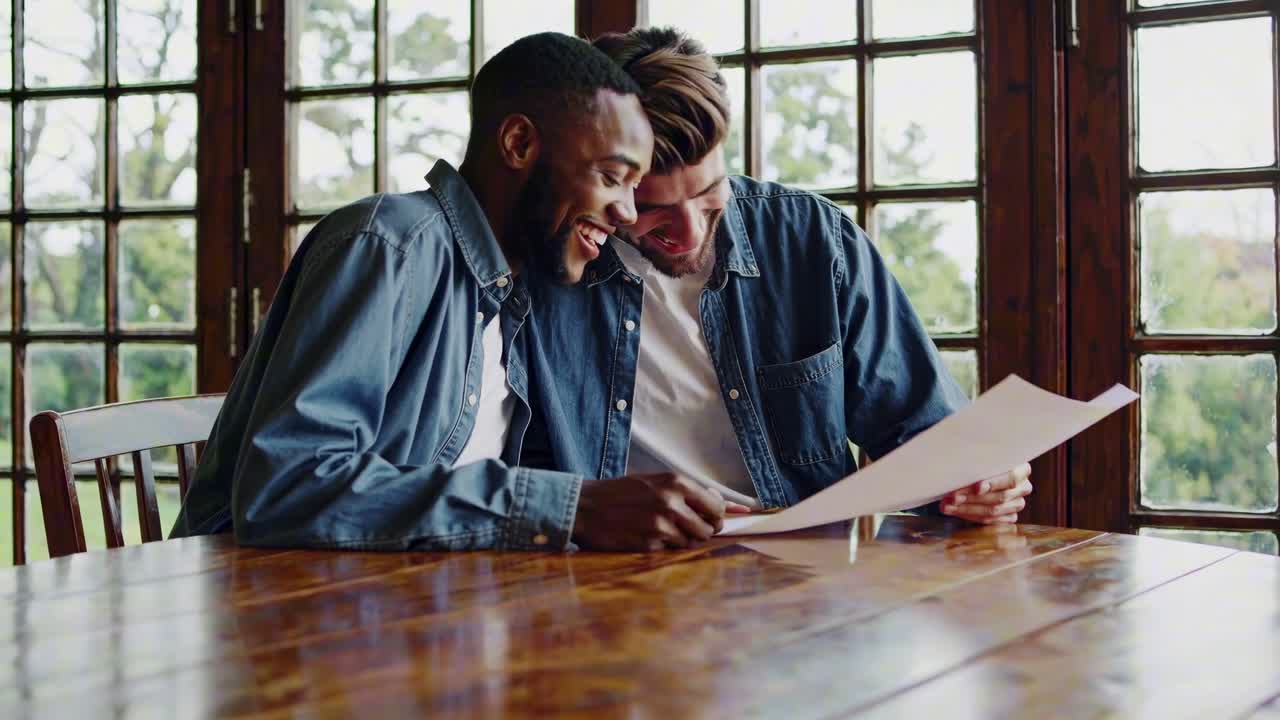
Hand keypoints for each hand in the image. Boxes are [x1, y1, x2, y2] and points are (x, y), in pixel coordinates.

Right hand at [572, 473, 730, 550]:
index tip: (710, 520)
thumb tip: (721, 506)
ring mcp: (660, 524)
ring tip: (662, 531)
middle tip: (688, 530)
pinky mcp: (649, 544)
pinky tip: (646, 536)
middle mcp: (671, 502)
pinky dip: (663, 547)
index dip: (715, 516)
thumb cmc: (621, 493)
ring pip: (691, 543)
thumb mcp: (654, 482)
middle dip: (701, 532)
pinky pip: (670, 551)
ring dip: (681, 541)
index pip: (716, 505)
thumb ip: (684, 492)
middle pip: (708, 528)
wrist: (585, 507)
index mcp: (675, 482)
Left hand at [941, 462, 1032, 524]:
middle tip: (952, 497)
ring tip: (947, 505)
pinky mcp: (1010, 516)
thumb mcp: (982, 456)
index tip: (976, 488)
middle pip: (999, 497)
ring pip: (993, 511)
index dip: (993, 483)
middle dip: (972, 498)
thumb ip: (979, 461)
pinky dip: (970, 516)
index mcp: (1022, 469)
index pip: (1011, 478)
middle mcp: (1023, 487)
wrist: (984, 470)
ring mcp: (1017, 503)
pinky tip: (956, 511)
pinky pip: (991, 521)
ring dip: (967, 509)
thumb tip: (962, 468)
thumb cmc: (982, 461)